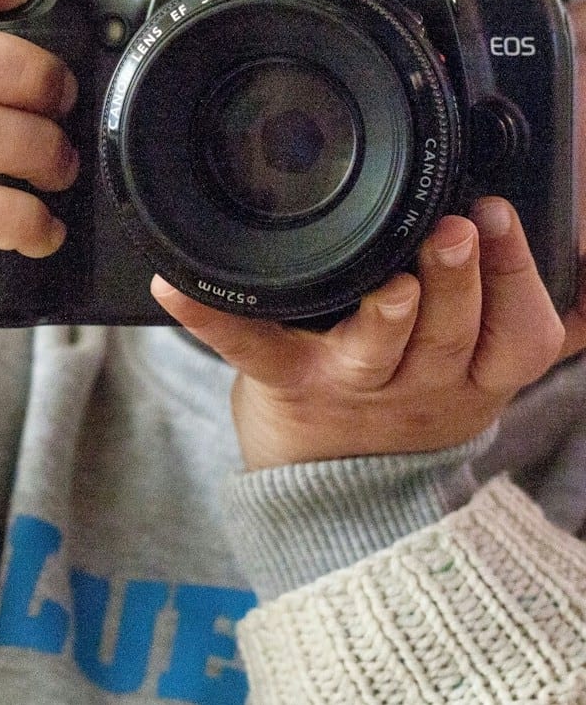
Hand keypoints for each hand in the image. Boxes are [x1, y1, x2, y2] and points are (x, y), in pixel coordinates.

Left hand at [152, 197, 568, 469]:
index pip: (519, 331)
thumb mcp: (484, 366)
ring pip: (379, 350)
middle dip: (458, 279)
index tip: (502, 214)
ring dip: (386, 313)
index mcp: (475, 369)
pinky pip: (246, 347)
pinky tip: (178, 287)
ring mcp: (350, 384)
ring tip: (390, 281)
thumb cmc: (409, 396)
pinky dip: (209, 317)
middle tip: (459, 229)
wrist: (339, 490)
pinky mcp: (283, 384)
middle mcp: (420, 381)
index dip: (516, 276)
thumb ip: (526, 317)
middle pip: (450, 333)